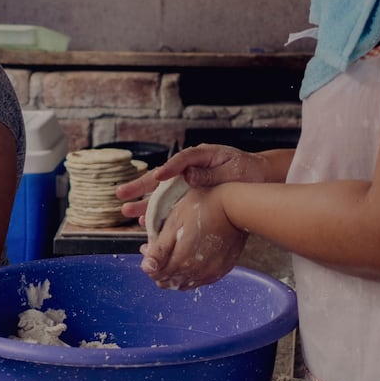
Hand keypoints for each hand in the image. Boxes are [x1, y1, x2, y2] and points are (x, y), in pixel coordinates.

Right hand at [116, 144, 266, 220]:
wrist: (258, 178)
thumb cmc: (247, 171)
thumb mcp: (232, 170)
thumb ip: (210, 174)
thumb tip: (188, 176)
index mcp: (199, 156)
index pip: (180, 160)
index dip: (168, 168)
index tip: (157, 176)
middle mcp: (188, 169)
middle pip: (161, 177)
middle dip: (140, 186)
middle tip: (121, 194)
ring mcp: (187, 183)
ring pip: (161, 194)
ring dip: (145, 203)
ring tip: (127, 211)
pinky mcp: (189, 196)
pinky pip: (170, 206)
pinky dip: (158, 214)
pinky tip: (146, 224)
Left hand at [140, 186, 249, 290]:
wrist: (234, 207)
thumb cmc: (202, 208)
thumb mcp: (174, 223)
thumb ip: (159, 250)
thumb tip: (146, 268)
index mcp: (182, 261)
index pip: (157, 275)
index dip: (149, 264)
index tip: (147, 248)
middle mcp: (197, 273)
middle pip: (170, 282)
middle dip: (160, 269)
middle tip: (156, 251)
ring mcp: (211, 273)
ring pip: (185, 283)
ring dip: (175, 273)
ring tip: (173, 254)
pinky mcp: (222, 270)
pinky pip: (201, 280)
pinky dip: (191, 274)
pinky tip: (189, 258)